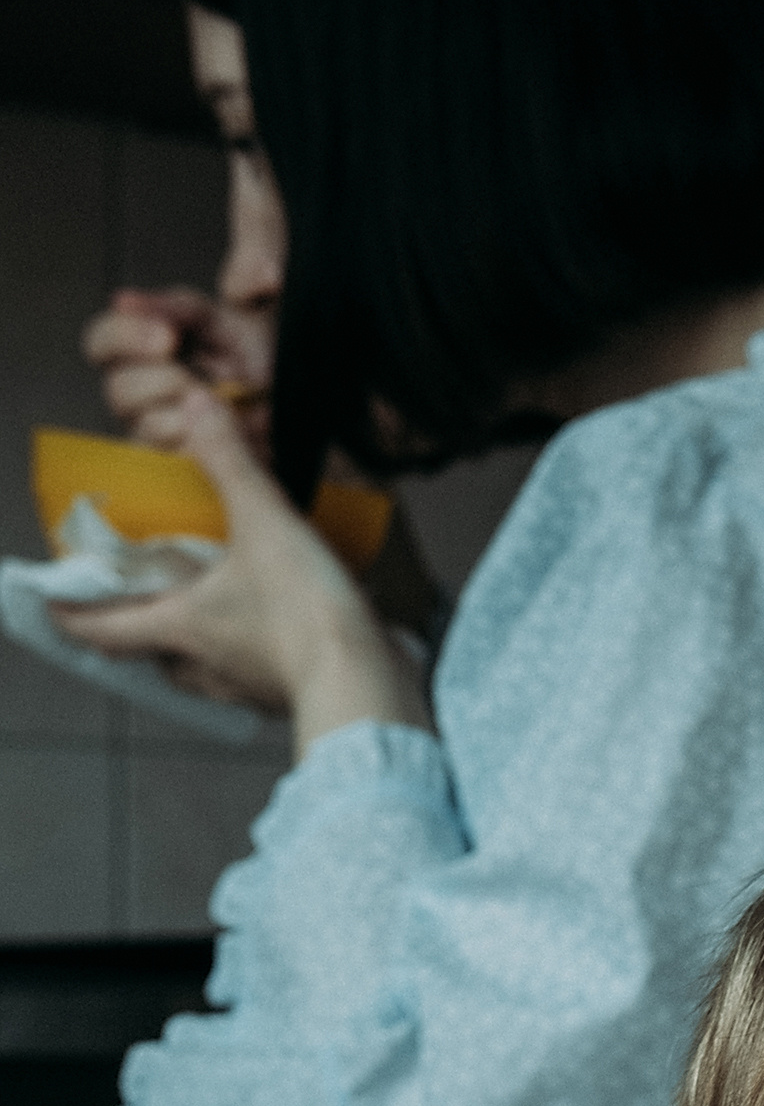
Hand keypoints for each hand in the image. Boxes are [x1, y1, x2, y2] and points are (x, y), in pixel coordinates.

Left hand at [54, 390, 433, 756]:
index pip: (105, 629)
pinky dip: (245, 659)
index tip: (53, 609)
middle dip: (141, 631)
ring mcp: (245, 690)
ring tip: (203, 617)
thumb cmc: (307, 617)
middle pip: (152, 657)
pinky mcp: (285, 698)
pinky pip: (249, 681)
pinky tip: (265, 635)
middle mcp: (205, 667)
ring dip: (192, 650)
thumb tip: (197, 406)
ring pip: (199, 674)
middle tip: (139, 602)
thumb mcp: (263, 524)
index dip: (72, 617)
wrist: (368, 686)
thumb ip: (229, 464)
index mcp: (182, 626)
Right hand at [83, 286, 274, 460]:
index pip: (101, 344)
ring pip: (145, 425)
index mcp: (143, 352)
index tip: (166, 335)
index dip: (124, 337)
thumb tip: (124, 300)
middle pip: (118, 389)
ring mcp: (160, 433)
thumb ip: (175, 307)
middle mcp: (143, 394)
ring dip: (185, 411)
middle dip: (161, 379)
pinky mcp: (180, 466)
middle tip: (197, 377)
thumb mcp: (220, 321)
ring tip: (219, 403)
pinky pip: (173, 459)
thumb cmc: (257, 358)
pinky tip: (222, 428)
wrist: (295, 394)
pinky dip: (199, 440)